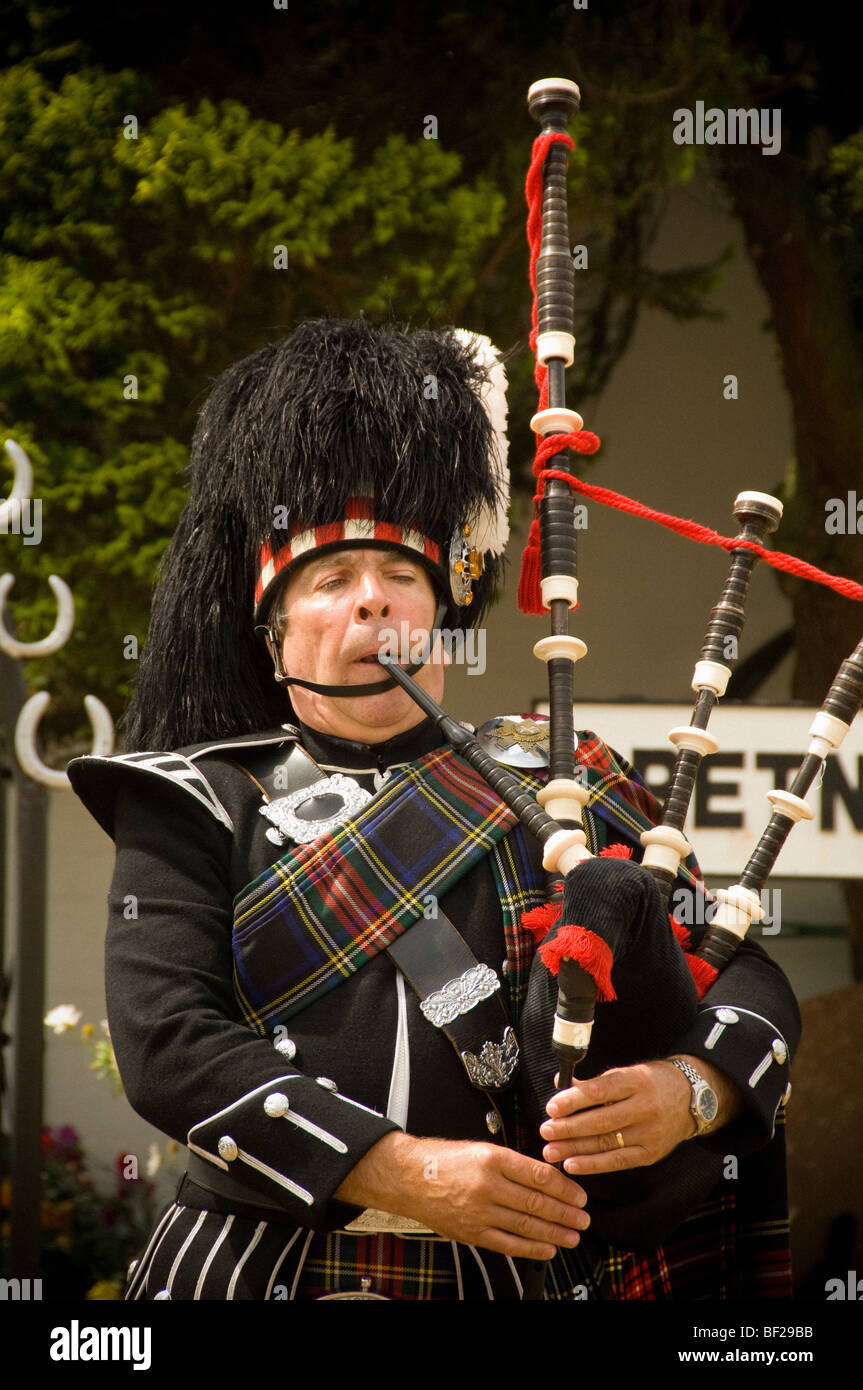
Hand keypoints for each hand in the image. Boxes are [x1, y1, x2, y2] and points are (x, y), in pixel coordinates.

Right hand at [335, 1132, 590, 1259]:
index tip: (579, 1195)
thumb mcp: (482, 1149)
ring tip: (572, 1235)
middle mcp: (488, 1185)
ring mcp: (480, 1211)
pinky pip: (507, 1243)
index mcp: (493, 1159)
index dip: (564, 1188)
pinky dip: (530, 1248)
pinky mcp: (472, 1232)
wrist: (411, 1177)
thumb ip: (513, 1164)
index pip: (538, 1175)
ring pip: (525, 1225)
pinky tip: (547, 1248)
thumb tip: (545, 1177)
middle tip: (583, 1218)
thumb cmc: (445, 1160)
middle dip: (565, 1213)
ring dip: (554, 1233)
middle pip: (536, 1202)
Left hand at [539, 1060, 697, 1174]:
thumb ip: (594, 1083)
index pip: (599, 1091)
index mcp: (636, 1081)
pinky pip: (618, 1161)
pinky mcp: (651, 1153)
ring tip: (551, 1150)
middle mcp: (645, 1107)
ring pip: (606, 1142)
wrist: (691, 1098)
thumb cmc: (651, 1082)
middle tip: (545, 1131)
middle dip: (569, 1128)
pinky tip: (572, 1164)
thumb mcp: (626, 1073)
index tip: (552, 1108)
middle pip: (600, 1120)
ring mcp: (650, 1132)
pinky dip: (593, 1164)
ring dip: (574, 1148)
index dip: (573, 1100)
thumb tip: (561, 1084)